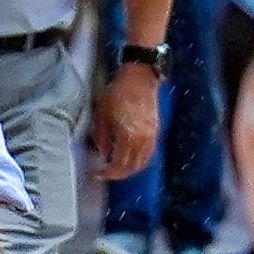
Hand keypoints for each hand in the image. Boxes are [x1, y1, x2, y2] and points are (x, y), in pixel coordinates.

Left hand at [90, 62, 163, 181]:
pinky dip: (139, 160)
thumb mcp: (102, 115)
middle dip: (118, 174)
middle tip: (106, 173)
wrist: (139, 79)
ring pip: (143, 162)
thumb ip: (102, 138)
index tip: (98, 173)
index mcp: (128, 136)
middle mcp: (142, 140)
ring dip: (130, 169)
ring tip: (117, 168)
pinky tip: (129, 157)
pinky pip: (148, 154)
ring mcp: (151, 137)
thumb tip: (103, 154)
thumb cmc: (117, 94)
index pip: (120, 165)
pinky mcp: (155, 132)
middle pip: (133, 167)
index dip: (108, 173)